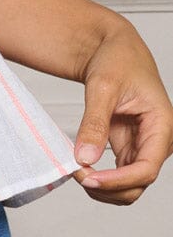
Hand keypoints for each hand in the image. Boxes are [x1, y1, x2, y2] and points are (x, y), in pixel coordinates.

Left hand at [72, 18, 172, 204]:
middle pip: (138, 184)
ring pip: (128, 186)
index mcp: (162, 126)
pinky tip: (80, 167)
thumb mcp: (102, 87)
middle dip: (107, 186)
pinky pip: (117, 175)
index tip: (89, 179)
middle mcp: (157, 142)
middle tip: (75, 172)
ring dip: (102, 186)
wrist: (113, 49)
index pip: (146, 169)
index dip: (118, 180)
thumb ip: (95, 123)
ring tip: (75, 169)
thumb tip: (85, 157)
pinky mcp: (128, 148)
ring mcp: (142, 147)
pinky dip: (98, 177)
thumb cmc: (117, 60)